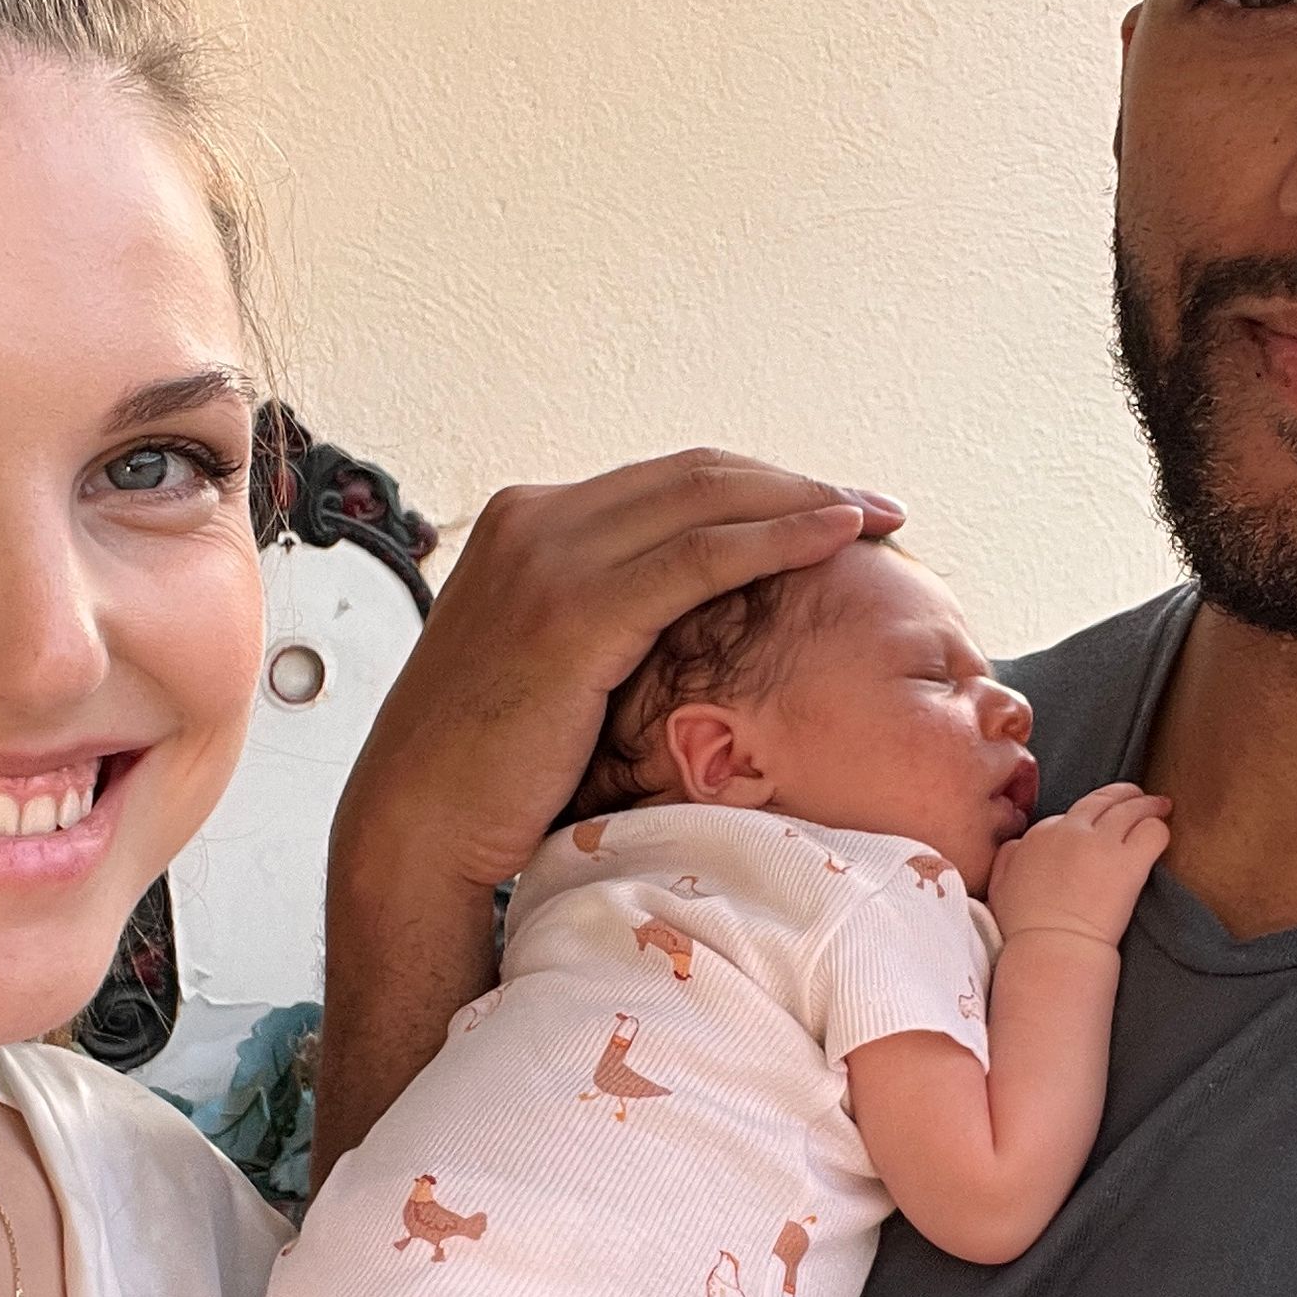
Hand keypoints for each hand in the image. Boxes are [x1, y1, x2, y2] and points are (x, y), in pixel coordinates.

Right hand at [338, 452, 901, 903]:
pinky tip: (836, 539)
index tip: (829, 509)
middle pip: (695, 474)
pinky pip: (700, 557)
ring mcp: (548, 559)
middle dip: (795, 483)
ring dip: (804, 500)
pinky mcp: (574, 613)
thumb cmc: (490, 771)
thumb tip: (684, 626)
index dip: (758, 488)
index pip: (666, 481)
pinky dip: (777, 538)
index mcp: (527, 523)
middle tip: (875, 505)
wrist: (418, 822)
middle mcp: (534, 522)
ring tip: (878, 517)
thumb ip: (603, 620)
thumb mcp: (548, 667)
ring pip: (706, 499)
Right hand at [984, 782, 1171, 946]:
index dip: (1088, 817)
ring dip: (1149, 805)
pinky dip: (1159, 830)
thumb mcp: (999, 885)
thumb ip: (1008, 857)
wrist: (1051, 947)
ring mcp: (1102, 843)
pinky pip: (1152, 831)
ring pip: (1132, 808)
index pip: (1072, 813)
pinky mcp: (1130, 862)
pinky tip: (1161, 835)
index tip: (1098, 823)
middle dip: (1124, 794)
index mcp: (1041, 833)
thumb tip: (1019, 845)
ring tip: (1160, 806)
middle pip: (1104, 799)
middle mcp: (1072, 829)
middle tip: (1138, 796)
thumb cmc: (1025, 926)